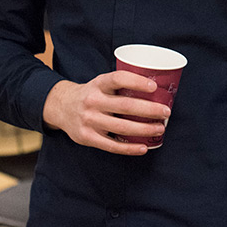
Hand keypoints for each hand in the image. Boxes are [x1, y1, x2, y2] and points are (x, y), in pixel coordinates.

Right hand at [42, 71, 170, 155]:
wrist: (61, 107)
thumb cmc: (91, 94)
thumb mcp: (101, 83)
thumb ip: (121, 86)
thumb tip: (157, 91)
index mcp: (98, 84)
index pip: (118, 79)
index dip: (136, 82)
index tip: (154, 87)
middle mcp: (93, 101)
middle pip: (125, 106)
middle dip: (149, 110)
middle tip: (166, 112)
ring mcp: (89, 120)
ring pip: (121, 127)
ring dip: (144, 129)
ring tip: (160, 128)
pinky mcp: (87, 137)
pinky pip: (112, 145)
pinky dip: (129, 148)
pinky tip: (144, 147)